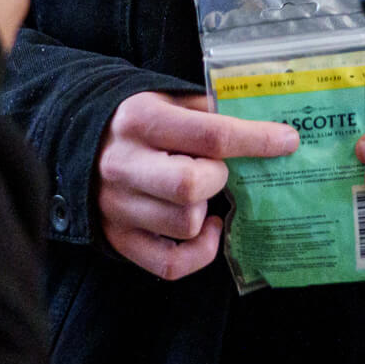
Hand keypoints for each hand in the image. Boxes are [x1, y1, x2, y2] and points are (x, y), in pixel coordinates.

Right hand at [96, 92, 297, 279]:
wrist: (77, 143)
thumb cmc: (137, 121)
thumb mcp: (165, 99)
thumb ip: (207, 109)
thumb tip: (261, 124)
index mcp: (141, 121)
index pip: (209, 134)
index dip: (256, 139)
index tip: (287, 140)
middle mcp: (125, 165)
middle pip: (190, 186)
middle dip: (218, 179)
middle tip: (217, 171)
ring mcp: (119, 207)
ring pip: (184, 225)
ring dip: (205, 211)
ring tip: (204, 196)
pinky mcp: (119, 238)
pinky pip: (170, 264)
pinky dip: (199, 253)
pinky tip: (207, 231)